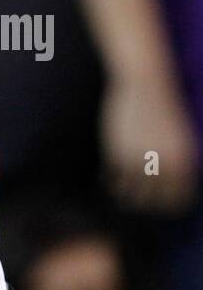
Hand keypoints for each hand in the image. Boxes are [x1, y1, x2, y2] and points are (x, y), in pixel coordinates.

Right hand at [102, 73, 198, 212]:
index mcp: (183, 161)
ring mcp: (139, 160)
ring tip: (119, 193)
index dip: (167, 206)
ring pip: (129, 194)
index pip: (178, 200)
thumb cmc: (163, 107)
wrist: (145, 83)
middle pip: (152, 201)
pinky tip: (107, 178)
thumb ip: (176, 162)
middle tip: (136, 201)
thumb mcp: (179, 137)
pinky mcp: (118, 154)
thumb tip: (168, 185)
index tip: (158, 205)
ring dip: (123, 195)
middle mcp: (163, 165)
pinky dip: (109, 182)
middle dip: (143, 203)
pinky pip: (112, 180)